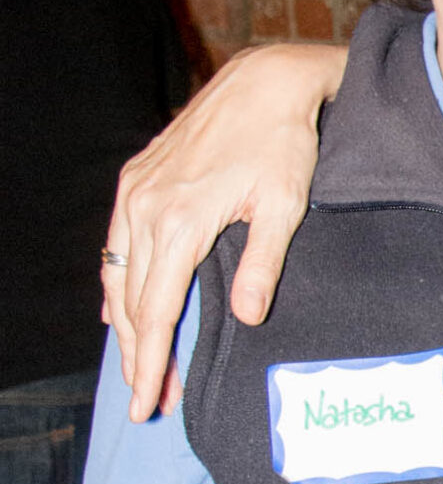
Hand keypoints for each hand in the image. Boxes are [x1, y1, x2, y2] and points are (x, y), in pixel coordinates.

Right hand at [105, 43, 344, 419]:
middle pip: (131, 301)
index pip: (156, 311)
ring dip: (127, 324)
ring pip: (118, 274)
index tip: (148, 401)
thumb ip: (263, 265)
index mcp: (180, 221)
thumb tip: (248, 318)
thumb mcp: (285, 207)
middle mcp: (145, 207)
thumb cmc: (283, 145)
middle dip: (137, 355)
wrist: (264, 82)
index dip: (151, 362)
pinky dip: (118, 283)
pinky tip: (123, 311)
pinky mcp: (137, 177)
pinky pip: (117, 244)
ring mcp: (136, 190)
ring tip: (141, 366)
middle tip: (148, 400)